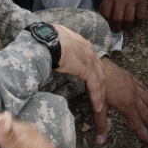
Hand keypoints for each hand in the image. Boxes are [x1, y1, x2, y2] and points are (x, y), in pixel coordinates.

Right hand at [0, 110, 94, 147]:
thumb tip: (0, 117)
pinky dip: (6, 138)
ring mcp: (31, 144)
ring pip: (10, 133)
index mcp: (24, 132)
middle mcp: (28, 135)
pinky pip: (15, 141)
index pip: (2, 122)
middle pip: (5, 126)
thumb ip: (9, 137)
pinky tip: (7, 142)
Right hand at [46, 26, 115, 144]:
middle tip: (100, 96)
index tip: (92, 80)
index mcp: (82, 43)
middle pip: (100, 70)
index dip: (93, 71)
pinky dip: (97, 97)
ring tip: (100, 106)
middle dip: (101, 84)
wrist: (48, 40)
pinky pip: (95, 86)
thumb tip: (53, 52)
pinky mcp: (88, 70)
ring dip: (101, 94)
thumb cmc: (47, 39)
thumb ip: (60, 49)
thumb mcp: (56, 42)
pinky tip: (97, 107)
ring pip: (100, 80)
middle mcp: (89, 50)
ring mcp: (90, 60)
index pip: (92, 60)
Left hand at [100, 58, 147, 144]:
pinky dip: (147, 94)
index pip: (138, 124)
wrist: (98, 65)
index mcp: (126, 106)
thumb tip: (100, 142)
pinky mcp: (131, 79)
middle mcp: (134, 97)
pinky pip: (143, 88)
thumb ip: (101, 125)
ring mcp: (134, 87)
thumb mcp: (98, 107)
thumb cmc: (97, 87)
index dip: (146, 135)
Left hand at [101, 0, 147, 31]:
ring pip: (129, 20)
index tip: (107, 25)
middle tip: (116, 30)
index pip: (106, 14)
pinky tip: (135, 24)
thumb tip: (105, 14)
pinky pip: (140, 16)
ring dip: (127, 27)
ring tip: (125, 27)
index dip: (106, 23)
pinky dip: (138, 23)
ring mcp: (132, 0)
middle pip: (118, 20)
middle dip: (116, 28)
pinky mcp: (142, 0)